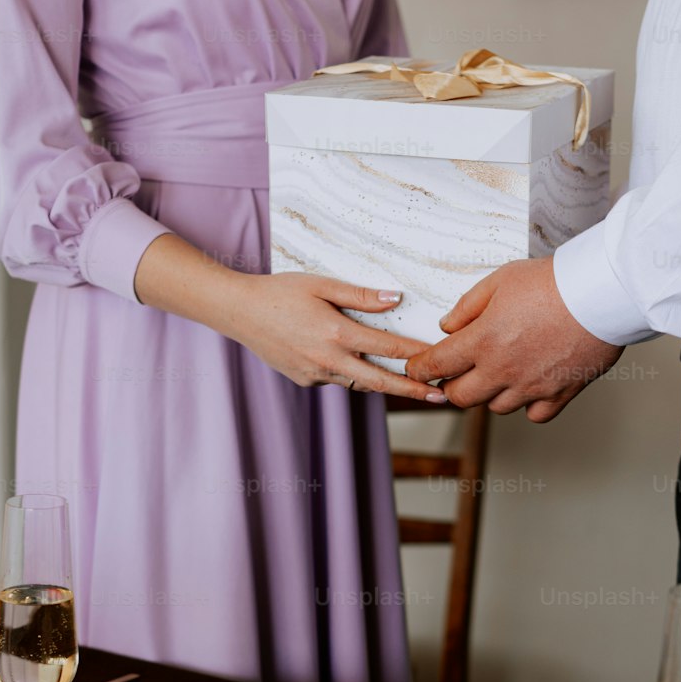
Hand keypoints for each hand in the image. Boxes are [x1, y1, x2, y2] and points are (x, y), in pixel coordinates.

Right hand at [228, 274, 444, 399]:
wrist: (239, 312)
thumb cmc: (280, 292)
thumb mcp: (321, 284)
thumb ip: (361, 294)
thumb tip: (396, 297)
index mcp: (336, 333)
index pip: (389, 347)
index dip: (418, 355)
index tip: (442, 359)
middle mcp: (329, 360)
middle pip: (382, 381)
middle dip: (414, 390)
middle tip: (441, 397)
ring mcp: (316, 374)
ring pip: (361, 384)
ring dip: (386, 385)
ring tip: (414, 388)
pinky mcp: (305, 381)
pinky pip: (338, 380)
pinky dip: (353, 375)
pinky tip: (359, 366)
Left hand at [405, 257, 622, 421]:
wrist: (601, 294)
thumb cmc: (554, 282)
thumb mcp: (500, 280)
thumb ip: (467, 306)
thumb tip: (447, 327)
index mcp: (483, 340)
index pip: (436, 364)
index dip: (419, 367)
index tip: (416, 367)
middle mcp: (503, 370)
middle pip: (460, 396)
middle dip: (451, 385)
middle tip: (455, 372)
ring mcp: (531, 386)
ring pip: (496, 407)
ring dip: (490, 393)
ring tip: (499, 371)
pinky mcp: (560, 393)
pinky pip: (534, 415)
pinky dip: (528, 405)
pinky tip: (529, 387)